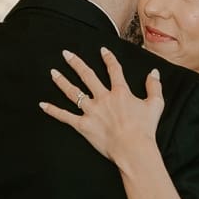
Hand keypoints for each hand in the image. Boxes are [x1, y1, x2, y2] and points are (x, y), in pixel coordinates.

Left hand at [40, 47, 163, 165]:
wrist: (133, 149)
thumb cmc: (145, 129)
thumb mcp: (155, 105)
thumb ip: (154, 86)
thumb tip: (154, 72)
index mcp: (120, 92)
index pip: (113, 70)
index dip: (108, 59)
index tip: (102, 50)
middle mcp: (103, 98)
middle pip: (87, 76)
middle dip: (76, 63)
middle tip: (66, 54)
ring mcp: (91, 111)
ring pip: (73, 92)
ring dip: (62, 81)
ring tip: (53, 72)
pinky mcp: (83, 125)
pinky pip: (65, 116)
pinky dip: (53, 110)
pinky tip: (42, 104)